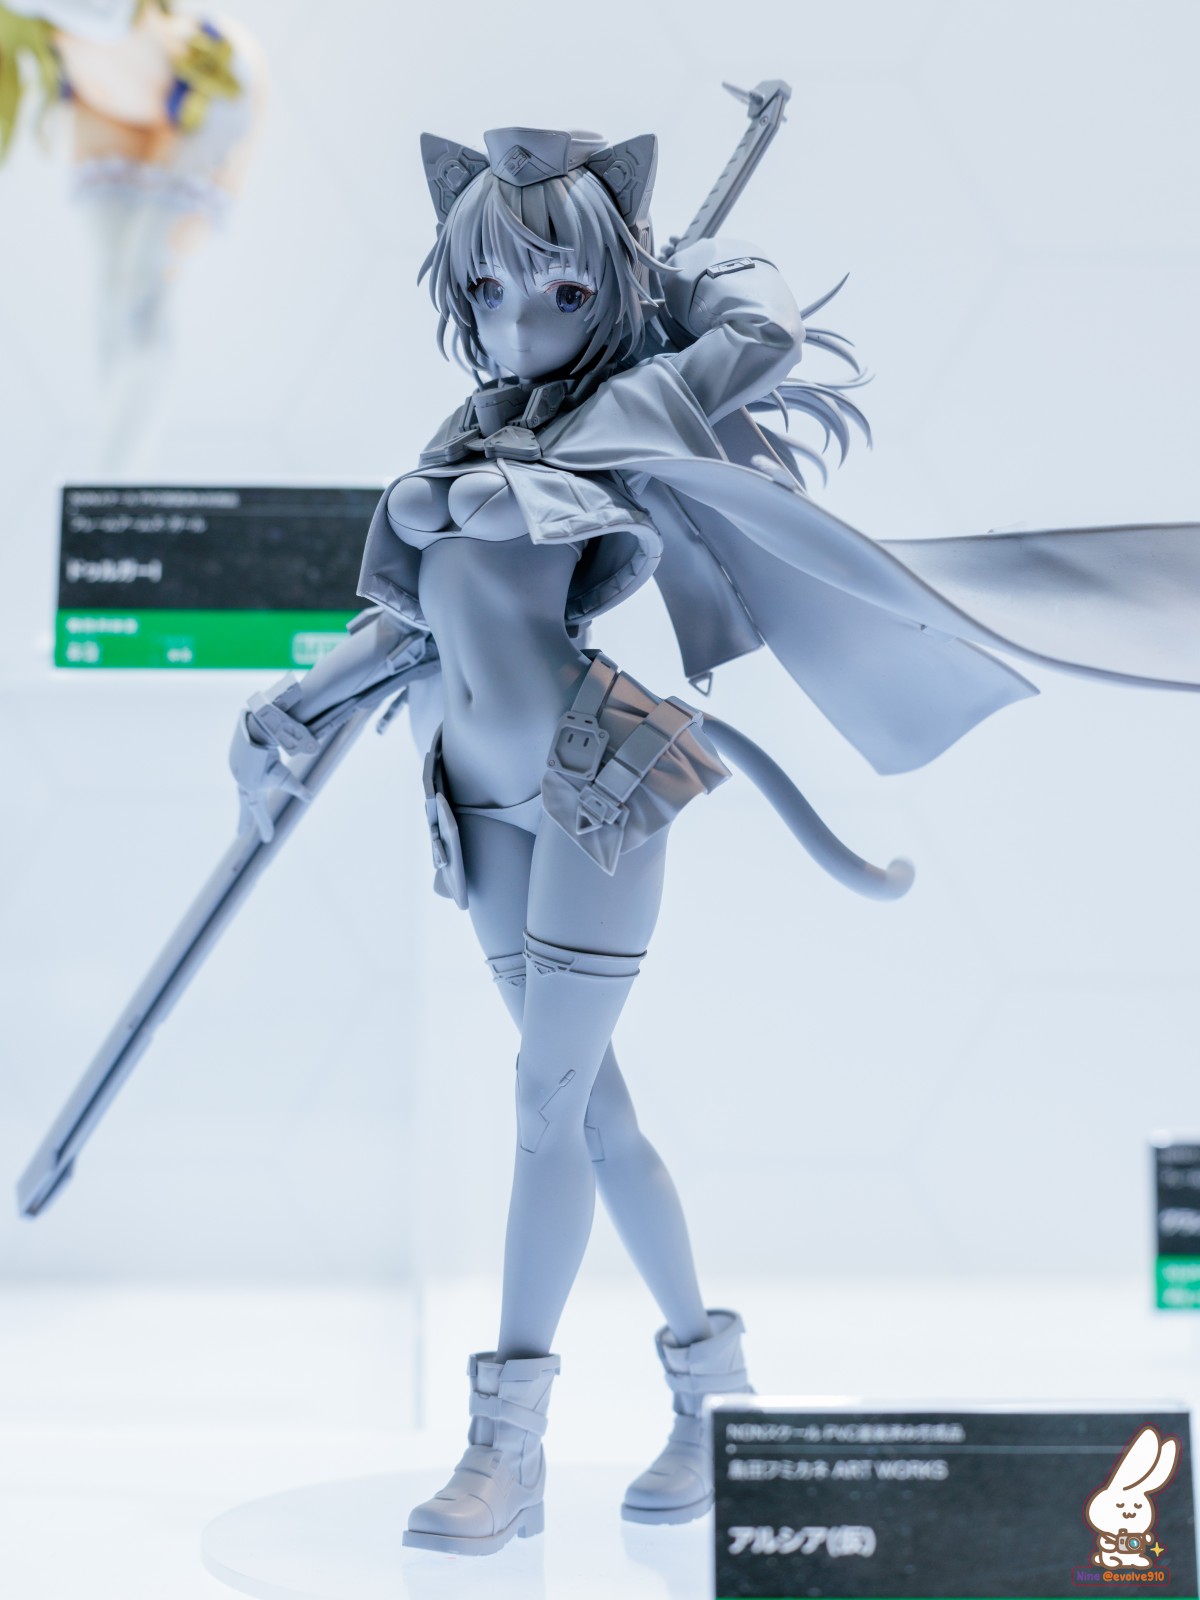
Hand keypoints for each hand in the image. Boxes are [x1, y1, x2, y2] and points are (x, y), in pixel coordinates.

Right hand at [229, 715, 310, 842]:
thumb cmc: (269, 757)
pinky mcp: (238, 758)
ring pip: (245, 786)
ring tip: (256, 784)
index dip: (265, 826)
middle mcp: (242, 782)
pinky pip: (245, 769)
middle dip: (244, 820)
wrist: (254, 732)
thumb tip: (310, 798)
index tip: (269, 840)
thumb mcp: (285, 776)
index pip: (259, 813)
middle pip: (245, 805)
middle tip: (240, 833)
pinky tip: (252, 766)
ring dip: (247, 794)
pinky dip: (248, 774)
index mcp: (251, 790)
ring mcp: (238, 770)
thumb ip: (296, 788)